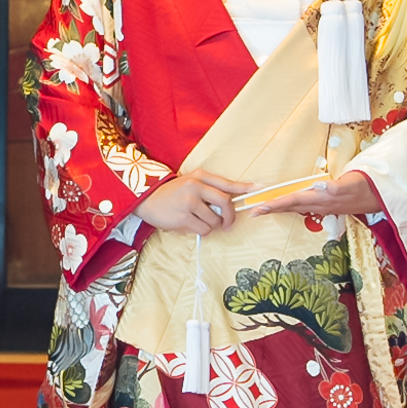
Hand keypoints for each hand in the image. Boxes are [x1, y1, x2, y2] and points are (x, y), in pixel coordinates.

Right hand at [134, 170, 253, 236]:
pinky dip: (201, 231)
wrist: (146, 199)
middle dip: (230, 216)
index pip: (227, 183)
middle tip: (228, 223)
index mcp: (199, 176)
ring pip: (214, 220)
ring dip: (211, 225)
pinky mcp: (183, 216)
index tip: (260, 188)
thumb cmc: (171, 193)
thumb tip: (231, 201)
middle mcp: (195, 186)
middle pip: (225, 202)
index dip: (244, 187)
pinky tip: (190, 225)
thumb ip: (209, 189)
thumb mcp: (189, 183)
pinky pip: (203, 229)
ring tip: (198, 221)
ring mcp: (189, 201)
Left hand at [265, 167, 388, 222]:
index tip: (258, 208)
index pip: (292, 201)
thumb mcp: (350, 183)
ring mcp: (324, 207)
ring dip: (281, 208)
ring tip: (266, 208)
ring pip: (297, 208)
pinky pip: (305, 207)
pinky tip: (290, 205)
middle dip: (272, 208)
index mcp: (321, 198)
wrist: (380, 195)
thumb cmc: (365, 185)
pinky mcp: (329, 206)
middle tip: (254, 210)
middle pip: (290, 207)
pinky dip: (293, 206)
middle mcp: (320, 205)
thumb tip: (319, 187)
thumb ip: (334, 187)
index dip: (274, 204)